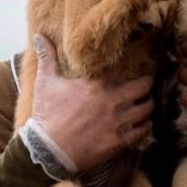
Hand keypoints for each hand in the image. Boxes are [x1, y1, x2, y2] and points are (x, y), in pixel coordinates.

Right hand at [30, 34, 153, 172]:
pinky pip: (143, 131)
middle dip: (147, 84)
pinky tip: (141, 125)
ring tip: (144, 104)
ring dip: (148, 105)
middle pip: (144, 86)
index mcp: (98, 83)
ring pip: (147, 109)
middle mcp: (112, 100)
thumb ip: (47, 57)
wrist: (47, 150)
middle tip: (145, 85)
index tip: (138, 65)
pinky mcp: (119, 141)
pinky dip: (145, 127)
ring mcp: (118, 121)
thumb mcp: (46, 82)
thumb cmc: (47, 114)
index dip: (133, 65)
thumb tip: (38, 36)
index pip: (126, 67)